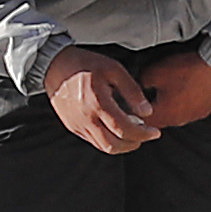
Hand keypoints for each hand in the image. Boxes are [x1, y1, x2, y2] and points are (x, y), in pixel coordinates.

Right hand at [42, 45, 157, 152]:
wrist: (54, 65)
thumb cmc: (85, 65)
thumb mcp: (114, 70)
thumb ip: (132, 91)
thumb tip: (147, 112)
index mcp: (98, 104)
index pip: (124, 129)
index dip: (143, 134)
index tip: (155, 132)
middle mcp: (86, 119)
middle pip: (114, 145)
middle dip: (134, 143)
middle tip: (146, 135)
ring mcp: (77, 125)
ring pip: (103, 147)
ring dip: (122, 145)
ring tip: (133, 133)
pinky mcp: (72, 127)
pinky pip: (93, 141)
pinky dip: (108, 140)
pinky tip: (116, 129)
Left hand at [136, 51, 210, 132]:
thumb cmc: (186, 70)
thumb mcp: (153, 72)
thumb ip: (140, 83)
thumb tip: (139, 86)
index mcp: (163, 114)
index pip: (141, 123)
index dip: (133, 115)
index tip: (129, 106)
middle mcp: (178, 120)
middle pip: (158, 121)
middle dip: (150, 111)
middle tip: (146, 97)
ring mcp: (193, 117)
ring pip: (174, 117)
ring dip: (168, 108)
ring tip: (167, 91)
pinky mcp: (204, 111)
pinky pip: (188, 111)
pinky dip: (183, 104)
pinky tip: (182, 90)